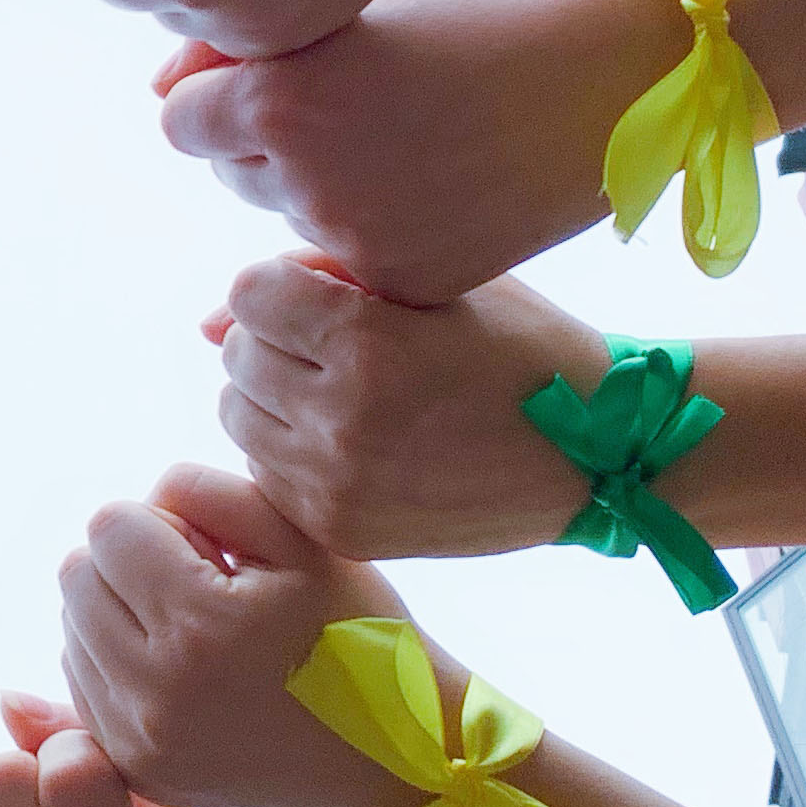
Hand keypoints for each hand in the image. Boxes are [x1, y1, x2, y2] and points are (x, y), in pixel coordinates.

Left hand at [56, 468, 411, 806]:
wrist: (397, 757)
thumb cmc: (358, 632)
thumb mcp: (302, 539)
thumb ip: (207, 493)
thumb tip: (138, 506)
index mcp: (199, 622)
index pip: (109, 527)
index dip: (159, 521)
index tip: (209, 548)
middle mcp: (155, 689)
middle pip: (76, 576)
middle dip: (129, 564)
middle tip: (200, 586)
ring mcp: (141, 739)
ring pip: (72, 631)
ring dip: (118, 615)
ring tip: (197, 632)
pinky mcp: (138, 772)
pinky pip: (83, 690)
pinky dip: (116, 667)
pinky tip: (182, 671)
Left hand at [156, 0, 681, 305]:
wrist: (611, 73)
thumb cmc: (479, 11)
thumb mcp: (355, 0)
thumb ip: (243, 46)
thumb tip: (162, 90)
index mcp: (278, 95)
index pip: (186, 118)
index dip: (235, 92)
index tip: (298, 74)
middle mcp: (305, 177)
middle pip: (235, 173)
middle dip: (277, 145)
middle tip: (368, 108)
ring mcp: (358, 240)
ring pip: (294, 221)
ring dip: (325, 194)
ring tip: (410, 144)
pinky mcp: (408, 283)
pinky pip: (352, 269)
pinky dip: (377, 240)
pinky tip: (439, 190)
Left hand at [212, 260, 607, 560]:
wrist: (597, 455)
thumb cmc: (521, 348)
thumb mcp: (436, 283)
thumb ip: (322, 277)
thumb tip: (208, 321)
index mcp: (367, 341)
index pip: (250, 294)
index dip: (287, 287)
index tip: (332, 299)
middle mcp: (341, 417)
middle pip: (237, 355)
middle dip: (278, 339)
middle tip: (345, 348)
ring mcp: (336, 482)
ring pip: (238, 416)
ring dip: (275, 397)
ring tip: (345, 394)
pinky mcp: (341, 529)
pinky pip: (265, 474)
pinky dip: (291, 451)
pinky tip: (353, 440)